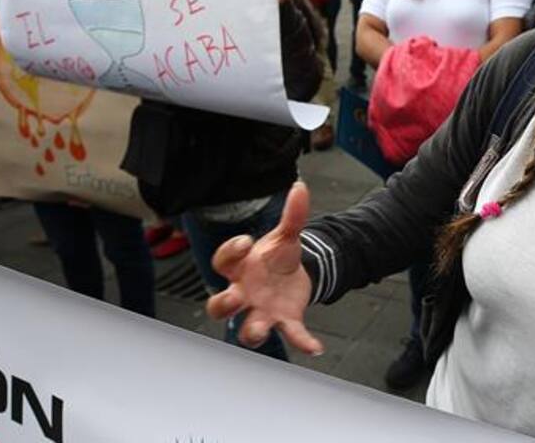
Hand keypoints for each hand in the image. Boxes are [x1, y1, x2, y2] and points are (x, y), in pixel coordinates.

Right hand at [206, 181, 322, 353]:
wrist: (293, 275)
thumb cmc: (276, 257)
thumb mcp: (285, 235)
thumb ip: (293, 215)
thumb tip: (301, 187)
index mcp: (240, 268)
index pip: (223, 261)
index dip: (230, 251)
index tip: (245, 241)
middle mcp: (244, 293)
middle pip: (219, 304)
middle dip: (223, 304)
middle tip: (232, 299)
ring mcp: (261, 310)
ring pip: (246, 329)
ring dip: (251, 331)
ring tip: (259, 330)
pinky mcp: (283, 320)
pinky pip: (289, 334)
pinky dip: (301, 341)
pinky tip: (315, 346)